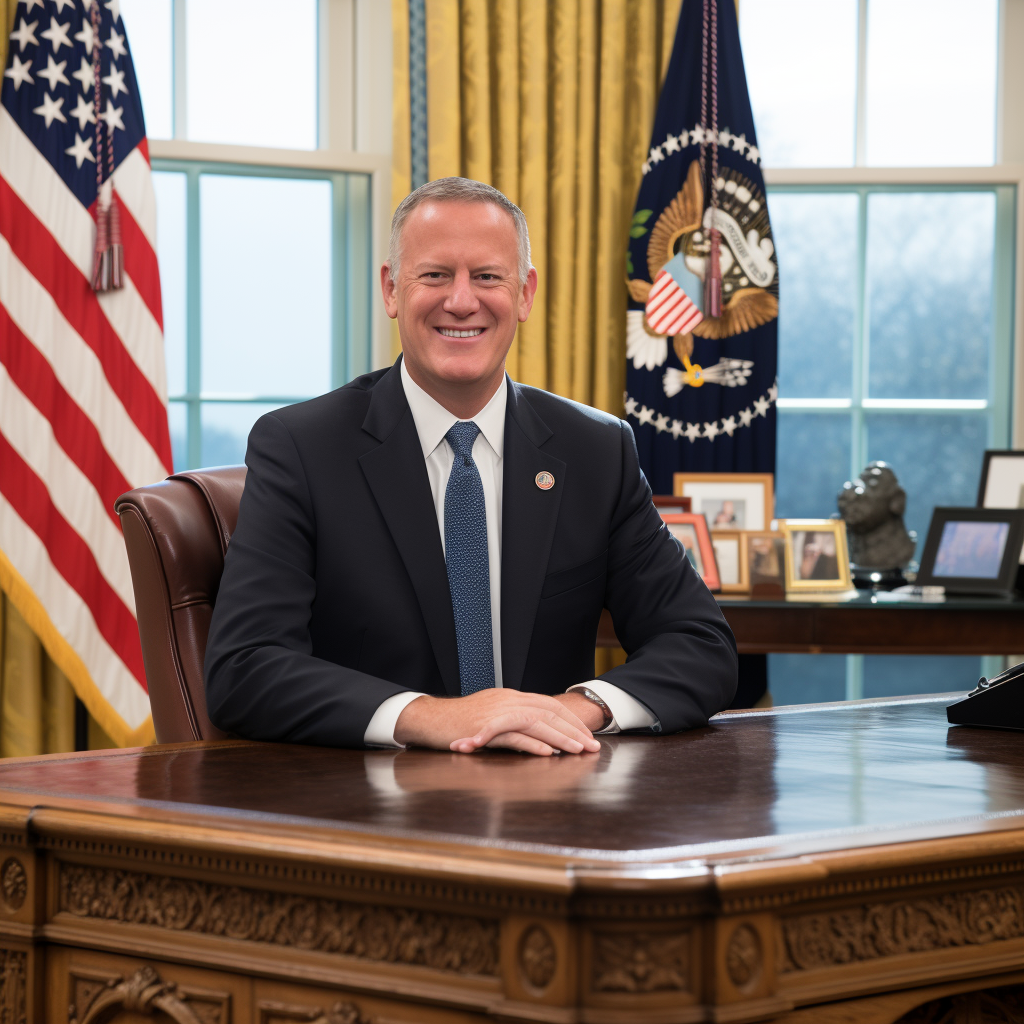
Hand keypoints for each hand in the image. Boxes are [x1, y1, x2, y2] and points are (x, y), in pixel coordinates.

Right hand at [395, 688, 600, 755]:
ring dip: (560, 737)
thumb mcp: (490, 718)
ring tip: (578, 750)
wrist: (427, 718)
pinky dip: (532, 744)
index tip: (588, 736)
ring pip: (536, 721)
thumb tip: (538, 736)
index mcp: (510, 697)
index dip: (571, 720)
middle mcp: (506, 700)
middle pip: (548, 712)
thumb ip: (513, 722)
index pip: (549, 705)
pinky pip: (513, 734)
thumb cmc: (457, 722)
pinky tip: (547, 753)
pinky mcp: (484, 727)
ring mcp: (496, 712)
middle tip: (592, 746)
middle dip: (574, 729)